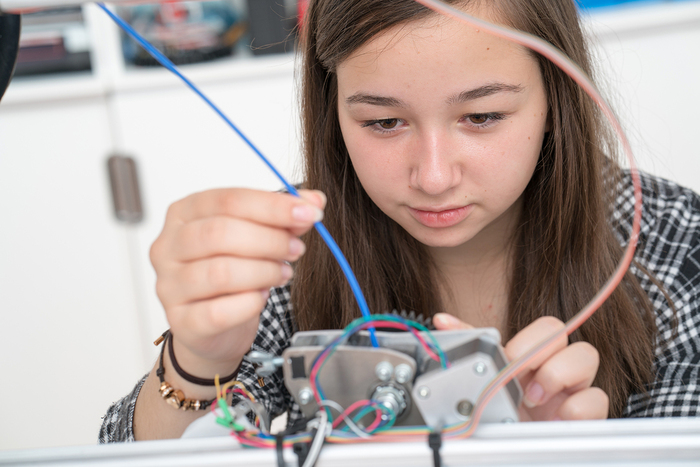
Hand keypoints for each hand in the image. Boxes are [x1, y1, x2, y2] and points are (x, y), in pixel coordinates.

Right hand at [149, 188, 325, 377]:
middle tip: (296, 249)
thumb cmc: (232, 271)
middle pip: (220, 233)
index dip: (273, 206)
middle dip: (270, 240)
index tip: (310, 213)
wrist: (214, 325)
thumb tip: (314, 202)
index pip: (228, 200)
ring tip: (284, 273)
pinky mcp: (182, 322)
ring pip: (221, 272)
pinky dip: (250, 304)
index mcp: (184, 213)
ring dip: (264, 272)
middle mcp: (168, 246)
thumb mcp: (257, 236)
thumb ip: (283, 217)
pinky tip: (263, 297)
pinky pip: (219, 312)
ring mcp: (170, 285)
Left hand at [433, 313, 607, 420]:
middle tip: (519, 381)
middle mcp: (556, 367)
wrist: (512, 451)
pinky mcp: (588, 415)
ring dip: (556, 375)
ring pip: (586, 355)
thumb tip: (442, 320)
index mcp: (534, 357)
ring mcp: (574, 389)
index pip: (545, 326)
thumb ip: (470, 348)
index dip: (526, 342)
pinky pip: (598, 398)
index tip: (507, 362)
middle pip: (563, 332)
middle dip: (537, 354)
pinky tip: (554, 420)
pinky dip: (576, 408)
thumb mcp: (487, 380)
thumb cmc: (505, 415)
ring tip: (533, 401)